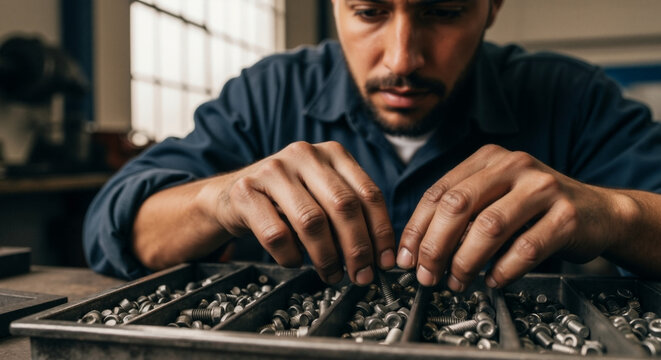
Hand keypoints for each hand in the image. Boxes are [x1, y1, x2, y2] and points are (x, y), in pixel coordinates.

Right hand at [212, 141, 395, 284]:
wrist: (231, 195)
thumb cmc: (285, 200)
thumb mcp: (322, 194)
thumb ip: (349, 212)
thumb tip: (378, 254)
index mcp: (332, 153)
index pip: (368, 193)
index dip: (381, 232)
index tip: (384, 261)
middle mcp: (305, 154)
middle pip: (343, 206)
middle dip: (357, 248)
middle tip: (361, 276)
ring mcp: (273, 170)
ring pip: (312, 221)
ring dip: (326, 257)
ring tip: (331, 275)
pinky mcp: (246, 191)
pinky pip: (276, 234)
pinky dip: (290, 256)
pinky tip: (295, 261)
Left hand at [396, 144, 633, 289]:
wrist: (600, 212)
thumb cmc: (536, 209)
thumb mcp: (496, 196)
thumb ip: (462, 213)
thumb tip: (419, 250)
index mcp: (489, 158)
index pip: (439, 192)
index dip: (417, 228)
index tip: (407, 258)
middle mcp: (514, 165)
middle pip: (458, 206)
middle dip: (435, 246)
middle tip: (427, 275)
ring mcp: (543, 188)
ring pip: (489, 227)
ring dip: (465, 262)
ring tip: (457, 282)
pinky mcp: (567, 216)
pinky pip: (525, 249)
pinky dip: (503, 271)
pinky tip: (493, 281)